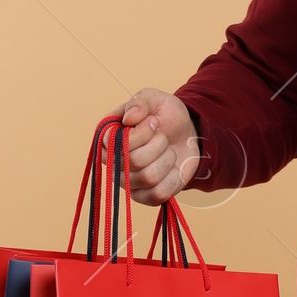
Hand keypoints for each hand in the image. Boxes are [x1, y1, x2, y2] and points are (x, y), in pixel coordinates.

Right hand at [120, 88, 199, 205]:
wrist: (188, 134)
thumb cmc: (166, 116)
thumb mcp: (155, 99)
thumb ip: (140, 102)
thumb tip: (129, 119)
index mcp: (108, 137)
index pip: (114, 143)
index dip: (141, 134)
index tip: (154, 122)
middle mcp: (112, 161)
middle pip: (134, 161)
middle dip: (158, 145)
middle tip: (163, 137)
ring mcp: (127, 182)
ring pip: (148, 178)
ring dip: (167, 160)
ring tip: (168, 151)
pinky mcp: (144, 196)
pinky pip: (158, 194)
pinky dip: (173, 179)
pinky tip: (173, 169)